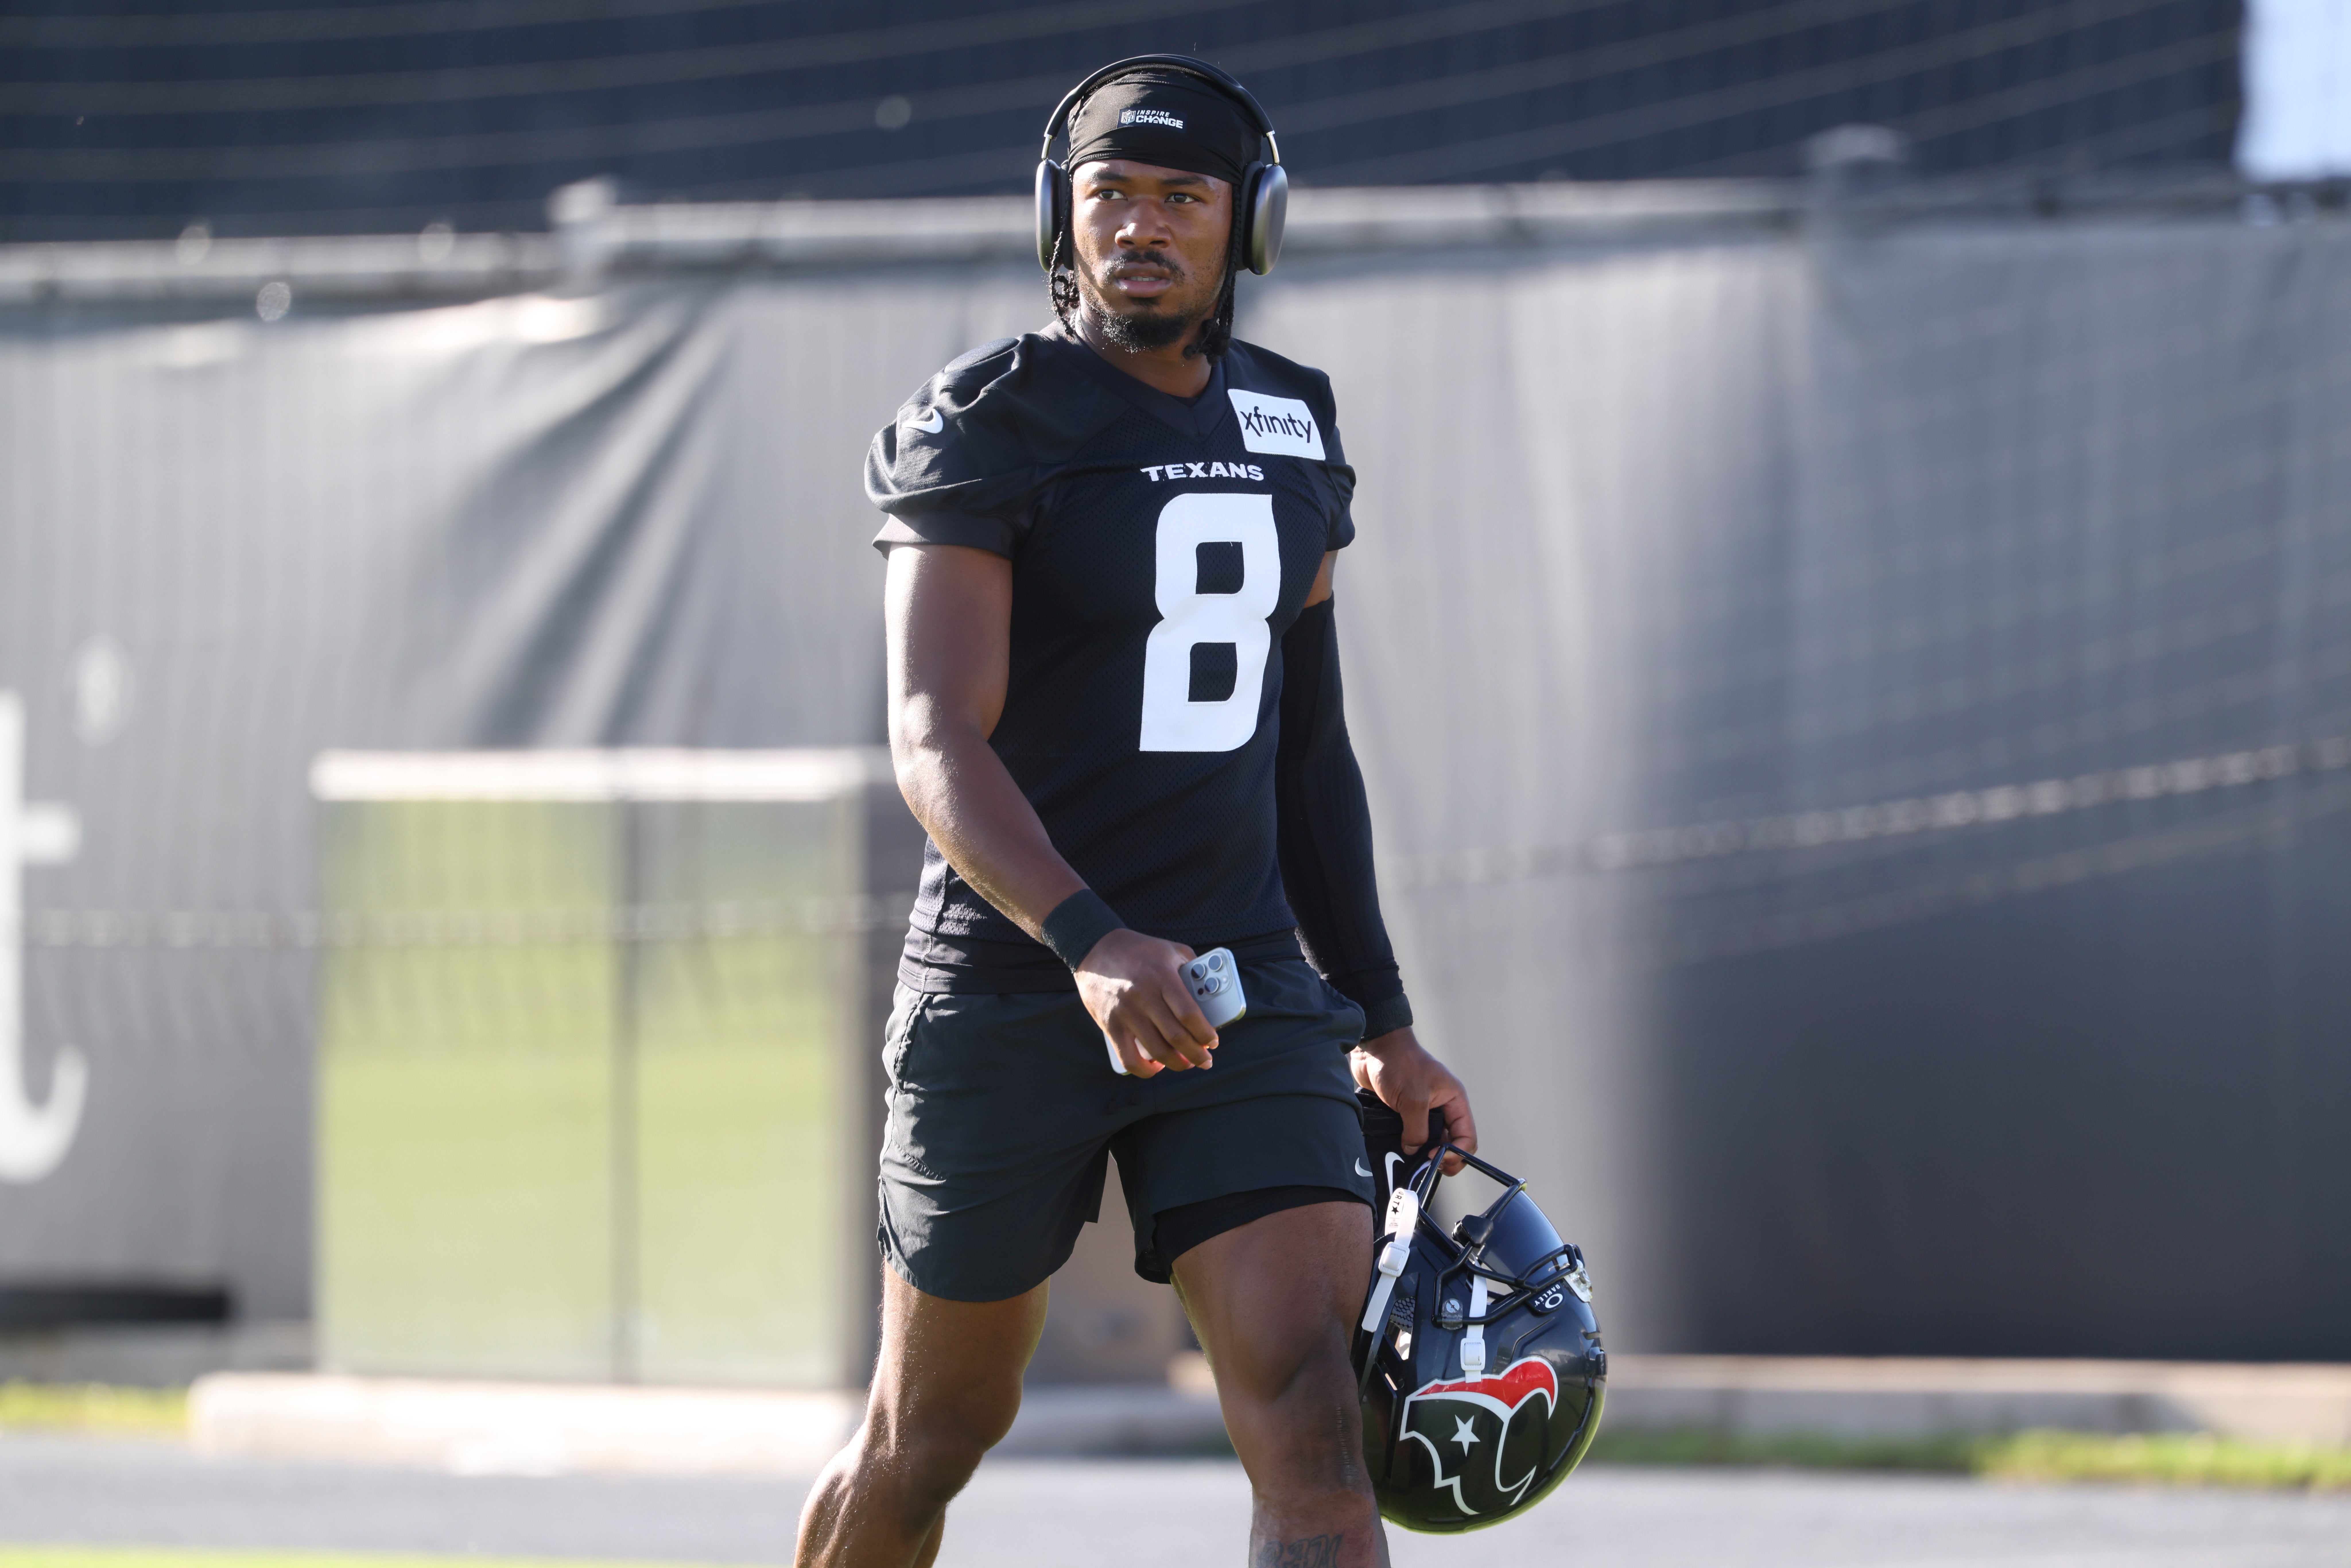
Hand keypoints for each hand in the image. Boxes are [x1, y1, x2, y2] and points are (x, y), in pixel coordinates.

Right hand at [1075, 929, 1218, 1076]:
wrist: (1096, 948)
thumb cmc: (1139, 950)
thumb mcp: (1170, 949)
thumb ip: (1193, 967)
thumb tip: (1212, 992)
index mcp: (1162, 976)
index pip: (1189, 1014)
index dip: (1205, 1033)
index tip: (1213, 1041)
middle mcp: (1143, 995)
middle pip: (1176, 1037)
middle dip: (1197, 1054)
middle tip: (1206, 1060)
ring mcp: (1126, 1012)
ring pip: (1157, 1050)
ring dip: (1177, 1063)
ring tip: (1186, 1063)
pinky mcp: (1110, 1025)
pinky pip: (1129, 1058)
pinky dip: (1146, 1069)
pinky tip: (1156, 1066)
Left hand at [1351, 1027, 1476, 1174]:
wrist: (1373, 1050)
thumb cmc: (1399, 1064)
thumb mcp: (1413, 1098)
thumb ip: (1418, 1129)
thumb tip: (1414, 1151)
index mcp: (1454, 1101)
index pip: (1466, 1136)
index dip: (1457, 1153)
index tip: (1437, 1159)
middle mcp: (1442, 1108)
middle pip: (1450, 1143)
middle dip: (1441, 1157)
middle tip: (1426, 1167)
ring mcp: (1423, 1112)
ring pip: (1429, 1142)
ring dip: (1422, 1154)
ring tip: (1410, 1162)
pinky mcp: (1404, 1114)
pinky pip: (1411, 1136)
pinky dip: (1407, 1146)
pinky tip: (1398, 1152)